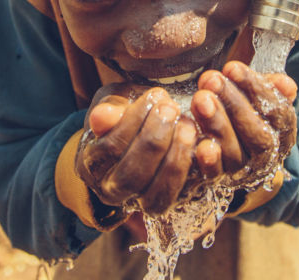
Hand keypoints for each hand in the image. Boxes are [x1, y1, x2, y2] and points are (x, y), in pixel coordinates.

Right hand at [75, 84, 197, 214]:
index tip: (156, 95)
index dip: (133, 122)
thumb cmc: (126, 113)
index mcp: (93, 164)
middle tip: (171, 109)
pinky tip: (206, 145)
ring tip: (188, 126)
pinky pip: (183, 198)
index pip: (110, 149)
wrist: (143, 131)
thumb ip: (110, 109)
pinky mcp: (171, 204)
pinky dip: (197, 172)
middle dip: (154, 141)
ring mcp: (141, 202)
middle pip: (131, 178)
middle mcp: (112, 191)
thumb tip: (101, 117)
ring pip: (156, 197)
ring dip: (175, 160)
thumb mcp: (115, 103)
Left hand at [189, 61, 296, 184]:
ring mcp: (243, 172)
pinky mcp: (217, 183)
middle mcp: (267, 156)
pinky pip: (214, 175)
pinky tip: (200, 144)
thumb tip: (287, 85)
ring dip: (217, 124)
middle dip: (235, 104)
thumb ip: (269, 90)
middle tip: (212, 80)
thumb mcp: (257, 99)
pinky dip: (208, 161)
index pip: (277, 110)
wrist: (227, 154)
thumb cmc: (242, 114)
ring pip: (235, 153)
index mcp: (283, 132)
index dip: (255, 88)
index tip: (231, 67)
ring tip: (200, 98)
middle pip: (258, 135)